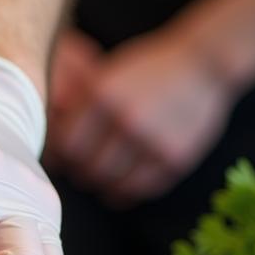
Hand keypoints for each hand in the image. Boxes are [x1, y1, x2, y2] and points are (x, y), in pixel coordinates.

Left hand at [46, 27, 235, 204]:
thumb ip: (80, 104)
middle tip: (80, 172)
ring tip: (100, 180)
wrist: (205, 61)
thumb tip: (50, 142)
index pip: (65, 144)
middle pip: (85, 167)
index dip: (60, 157)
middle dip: (79, 173)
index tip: (60, 160)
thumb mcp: (108, 73)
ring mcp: (151, 141)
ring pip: (111, 183)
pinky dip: (126, 192)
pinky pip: (141, 188)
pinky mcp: (174, 157)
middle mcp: (125, 119)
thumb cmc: (148, 68)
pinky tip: (121, 187)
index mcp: (102, 95)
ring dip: (101, 185)